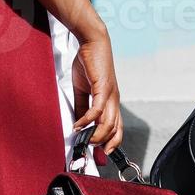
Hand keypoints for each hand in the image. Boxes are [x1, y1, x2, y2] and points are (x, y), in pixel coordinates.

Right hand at [71, 33, 123, 154]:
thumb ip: (82, 106)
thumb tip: (79, 123)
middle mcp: (114, 100)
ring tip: (82, 139)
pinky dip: (87, 121)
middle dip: (104, 145)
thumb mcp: (83, 88)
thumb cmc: (88, 62)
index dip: (111, 142)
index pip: (116, 127)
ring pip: (108, 124)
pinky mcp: (103, 88)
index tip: (100, 153)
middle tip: (89, 151)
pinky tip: (78, 126)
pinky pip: (97, 111)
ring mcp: (110, 95)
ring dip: (95, 136)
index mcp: (111, 100)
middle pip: (115, 130)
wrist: (92, 41)